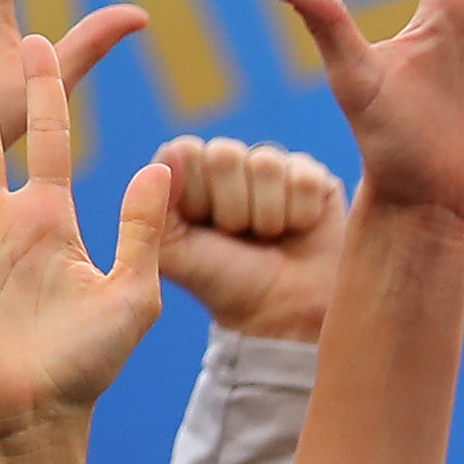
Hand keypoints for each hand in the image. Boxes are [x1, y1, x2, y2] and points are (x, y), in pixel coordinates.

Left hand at [148, 138, 351, 340]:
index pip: (185, 150)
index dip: (195, 193)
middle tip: (238, 235)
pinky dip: (301, 214)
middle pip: (225, 153)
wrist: (281, 313)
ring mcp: (273, 166)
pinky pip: (303, 178)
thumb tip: (169, 159)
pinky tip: (298, 229)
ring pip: (265, 164)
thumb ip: (150, 207)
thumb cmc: (224, 281)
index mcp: (189, 172)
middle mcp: (230, 162)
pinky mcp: (313, 177)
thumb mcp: (172, 252)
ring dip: (268, 215)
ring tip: (269, 236)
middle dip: (232, 207)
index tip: (203, 226)